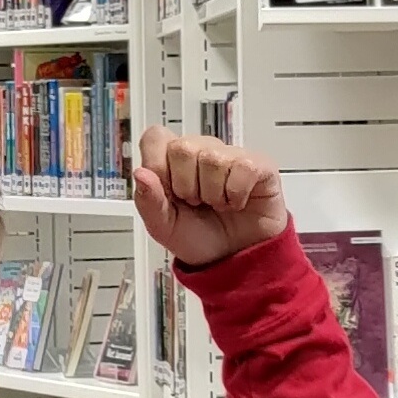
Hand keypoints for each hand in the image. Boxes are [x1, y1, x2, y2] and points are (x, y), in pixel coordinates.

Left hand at [132, 128, 287, 268]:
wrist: (232, 259)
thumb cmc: (198, 237)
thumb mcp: (162, 227)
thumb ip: (147, 201)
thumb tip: (140, 173)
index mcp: (172, 161)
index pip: (155, 138)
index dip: (157, 165)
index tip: (167, 191)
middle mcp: (200, 151)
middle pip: (182, 147)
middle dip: (186, 186)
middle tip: (196, 202)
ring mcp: (229, 155)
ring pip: (212, 158)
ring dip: (212, 194)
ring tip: (217, 204)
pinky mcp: (258, 164)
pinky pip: (242, 168)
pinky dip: (236, 195)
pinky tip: (236, 203)